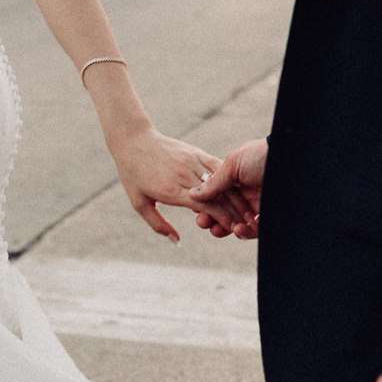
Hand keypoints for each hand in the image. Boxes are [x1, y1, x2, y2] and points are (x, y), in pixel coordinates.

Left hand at [108, 126, 236, 242]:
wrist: (133, 140)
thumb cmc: (134, 174)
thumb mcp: (140, 203)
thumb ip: (158, 224)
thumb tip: (177, 241)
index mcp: (171, 190)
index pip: (204, 206)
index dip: (222, 218)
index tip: (233, 229)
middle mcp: (184, 176)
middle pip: (217, 195)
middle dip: (235, 210)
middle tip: (248, 223)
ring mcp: (191, 162)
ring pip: (221, 181)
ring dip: (236, 195)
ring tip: (247, 208)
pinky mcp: (195, 152)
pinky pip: (217, 165)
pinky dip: (229, 177)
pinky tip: (238, 186)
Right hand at [190, 138, 266, 239]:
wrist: (290, 159)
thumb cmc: (261, 155)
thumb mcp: (233, 164)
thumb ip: (213, 182)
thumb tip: (193, 194)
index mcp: (235, 181)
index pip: (217, 199)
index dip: (206, 208)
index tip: (198, 213)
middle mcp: (246, 194)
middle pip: (225, 214)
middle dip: (213, 221)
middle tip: (206, 223)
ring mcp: (258, 207)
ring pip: (238, 225)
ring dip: (229, 229)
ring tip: (229, 228)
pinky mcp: (270, 217)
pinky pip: (255, 231)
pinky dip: (247, 232)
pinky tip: (242, 228)